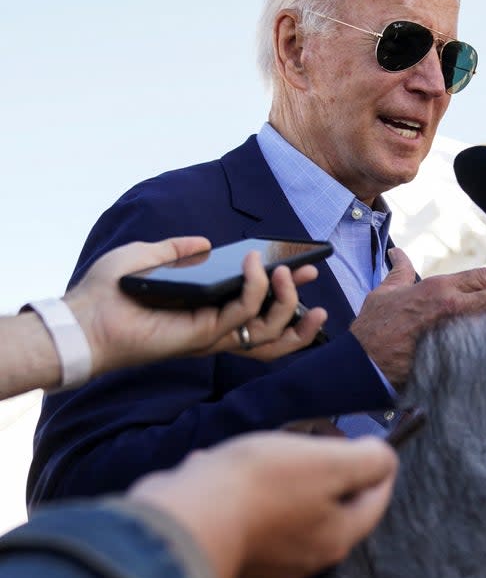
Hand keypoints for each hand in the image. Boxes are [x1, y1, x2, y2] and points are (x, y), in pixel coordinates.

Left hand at [66, 237, 327, 376]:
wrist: (82, 317)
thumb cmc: (108, 292)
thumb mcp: (145, 257)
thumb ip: (176, 249)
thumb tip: (205, 243)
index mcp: (205, 312)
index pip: (255, 310)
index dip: (282, 294)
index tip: (302, 267)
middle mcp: (213, 327)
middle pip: (272, 327)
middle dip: (296, 301)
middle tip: (311, 271)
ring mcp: (210, 334)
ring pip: (267, 327)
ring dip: (284, 298)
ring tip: (287, 272)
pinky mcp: (202, 335)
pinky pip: (242, 312)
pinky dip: (254, 286)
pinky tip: (255, 263)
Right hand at [129, 431, 396, 577]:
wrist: (180, 521)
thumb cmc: (259, 488)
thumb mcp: (329, 462)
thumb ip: (368, 460)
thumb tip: (384, 457)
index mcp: (336, 538)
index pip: (376, 501)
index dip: (380, 467)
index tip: (377, 444)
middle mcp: (304, 559)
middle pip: (331, 507)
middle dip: (326, 471)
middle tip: (316, 442)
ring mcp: (264, 561)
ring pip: (286, 510)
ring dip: (279, 477)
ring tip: (263, 450)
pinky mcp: (227, 553)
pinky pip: (245, 515)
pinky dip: (239, 490)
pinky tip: (222, 469)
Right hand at [352, 248, 485, 385]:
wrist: (360, 361)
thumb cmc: (372, 328)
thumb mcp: (385, 292)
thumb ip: (399, 272)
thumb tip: (398, 255)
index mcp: (438, 288)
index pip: (483, 278)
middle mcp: (450, 305)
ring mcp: (453, 330)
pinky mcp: (453, 354)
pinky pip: (485, 345)